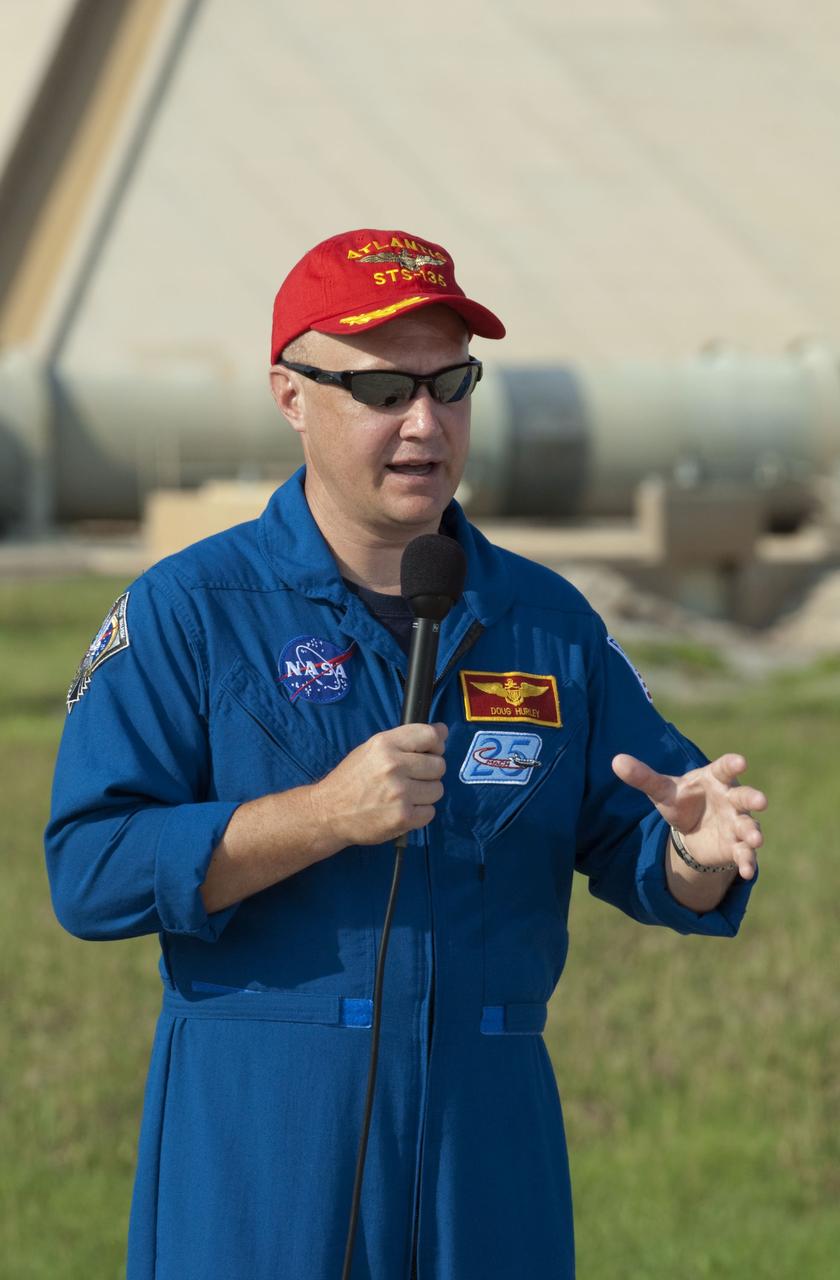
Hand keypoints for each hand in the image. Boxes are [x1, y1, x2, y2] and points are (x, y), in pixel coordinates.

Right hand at [310, 722, 447, 853]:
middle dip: (429, 772)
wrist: (329, 811)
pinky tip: (403, 809)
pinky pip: (430, 812)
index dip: (436, 744)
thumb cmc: (352, 778)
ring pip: (437, 789)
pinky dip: (420, 813)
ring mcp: (399, 793)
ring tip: (405, 795)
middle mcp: (394, 766)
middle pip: (439, 765)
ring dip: (425, 794)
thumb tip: (442, 730)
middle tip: (410, 778)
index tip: (430, 752)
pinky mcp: (402, 817)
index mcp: (385, 744)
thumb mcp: (372, 748)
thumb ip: (406, 739)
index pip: (430, 736)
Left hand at [612, 752, 765, 879]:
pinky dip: (747, 862)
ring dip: (753, 832)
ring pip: (749, 826)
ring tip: (756, 839)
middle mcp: (731, 800)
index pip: (725, 769)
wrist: (693, 828)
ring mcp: (737, 823)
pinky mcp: (736, 846)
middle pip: (745, 797)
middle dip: (753, 798)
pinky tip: (747, 871)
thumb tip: (615, 761)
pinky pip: (744, 853)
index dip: (733, 765)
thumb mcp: (662, 791)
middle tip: (761, 801)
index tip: (741, 762)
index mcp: (715, 779)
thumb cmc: (683, 801)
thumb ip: (643, 777)